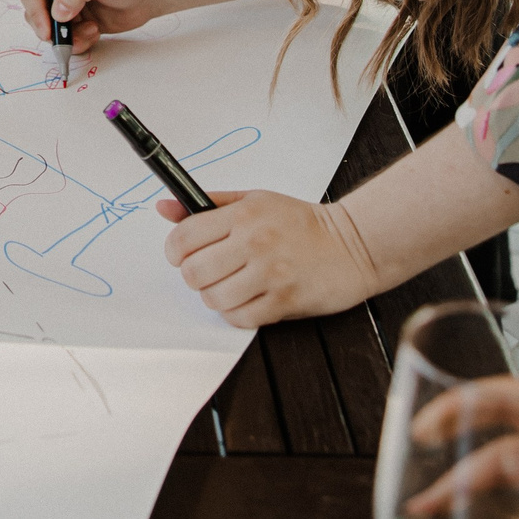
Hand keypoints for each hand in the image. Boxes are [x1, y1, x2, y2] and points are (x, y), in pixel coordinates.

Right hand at [18, 0, 171, 53]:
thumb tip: (57, 13)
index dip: (34, 7)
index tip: (46, 26)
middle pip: (36, 12)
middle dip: (48, 28)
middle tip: (63, 39)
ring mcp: (70, 9)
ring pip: (51, 31)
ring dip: (67, 37)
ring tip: (90, 31)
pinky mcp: (80, 25)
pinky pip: (68, 41)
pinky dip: (78, 43)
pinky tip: (95, 33)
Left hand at [161, 191, 380, 326]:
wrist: (353, 244)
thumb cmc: (300, 223)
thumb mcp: (254, 200)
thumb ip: (208, 204)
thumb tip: (165, 206)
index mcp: (243, 215)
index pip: (184, 237)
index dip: (174, 251)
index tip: (181, 255)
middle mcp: (254, 242)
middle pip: (194, 272)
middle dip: (194, 277)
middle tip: (209, 273)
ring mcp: (270, 273)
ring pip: (214, 298)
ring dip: (216, 297)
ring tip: (231, 286)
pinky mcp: (285, 300)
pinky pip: (240, 318)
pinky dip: (237, 313)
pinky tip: (248, 300)